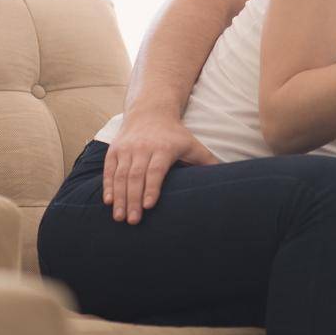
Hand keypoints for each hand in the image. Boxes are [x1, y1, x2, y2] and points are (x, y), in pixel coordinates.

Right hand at [102, 108, 218, 223]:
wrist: (151, 112)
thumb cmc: (175, 135)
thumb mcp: (193, 145)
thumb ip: (207, 162)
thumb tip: (228, 178)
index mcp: (164, 148)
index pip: (156, 170)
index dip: (152, 188)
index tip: (149, 206)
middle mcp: (143, 147)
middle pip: (136, 176)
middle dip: (133, 200)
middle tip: (133, 221)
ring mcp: (127, 149)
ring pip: (121, 175)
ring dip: (119, 198)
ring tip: (120, 218)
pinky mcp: (115, 150)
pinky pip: (109, 170)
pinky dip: (108, 186)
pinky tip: (109, 202)